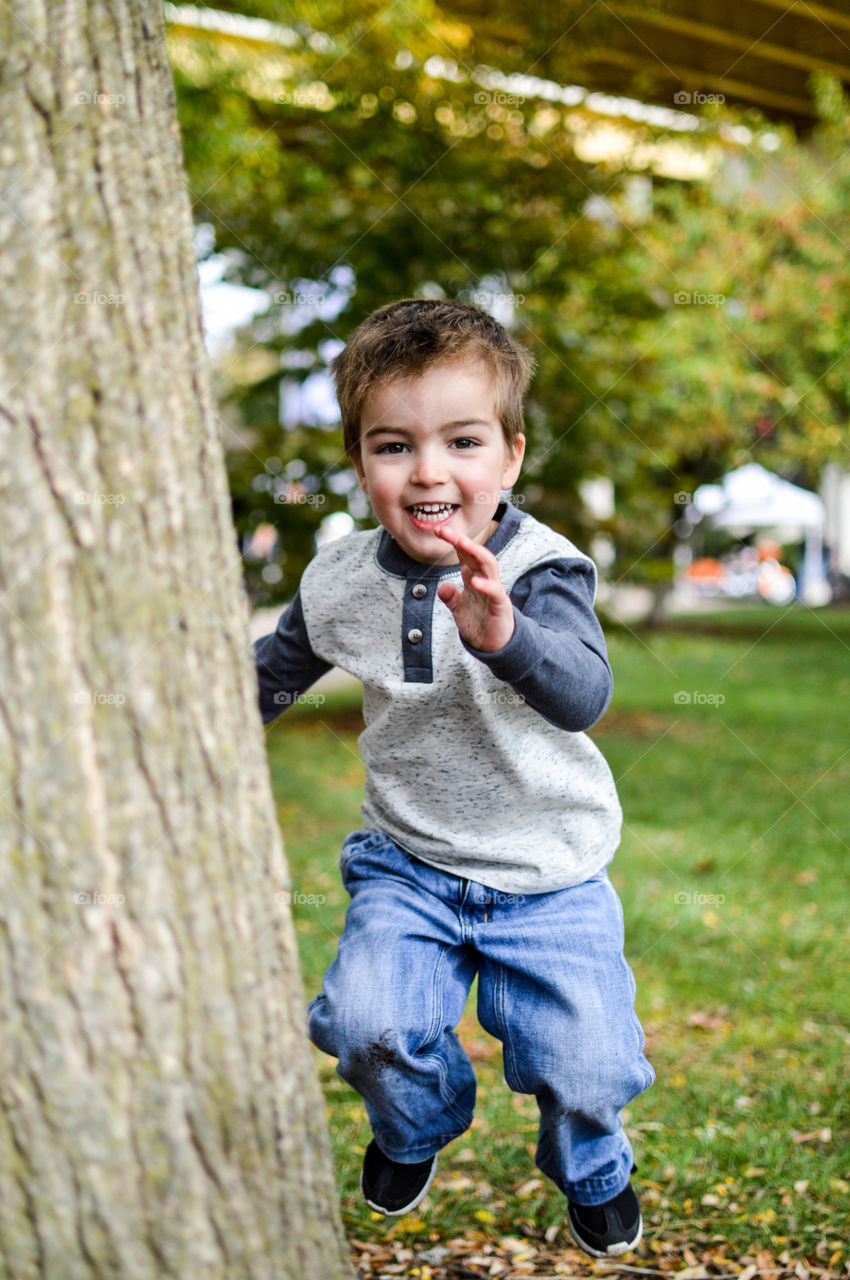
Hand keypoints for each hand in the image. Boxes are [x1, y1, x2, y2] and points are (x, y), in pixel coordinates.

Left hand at [434, 525, 514, 651]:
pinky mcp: (500, 605)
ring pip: (489, 565)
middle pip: (476, 554)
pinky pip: (495, 592)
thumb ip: (450, 596)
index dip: (454, 541)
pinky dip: (486, 585)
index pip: (464, 554)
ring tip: (462, 543)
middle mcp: (484, 579)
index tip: (439, 531)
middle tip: (446, 532)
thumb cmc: (479, 622)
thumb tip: (442, 587)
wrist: (493, 645)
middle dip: (462, 541)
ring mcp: (493, 590)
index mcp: (473, 577)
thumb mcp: (459, 608)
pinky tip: (474, 582)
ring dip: (476, 553)